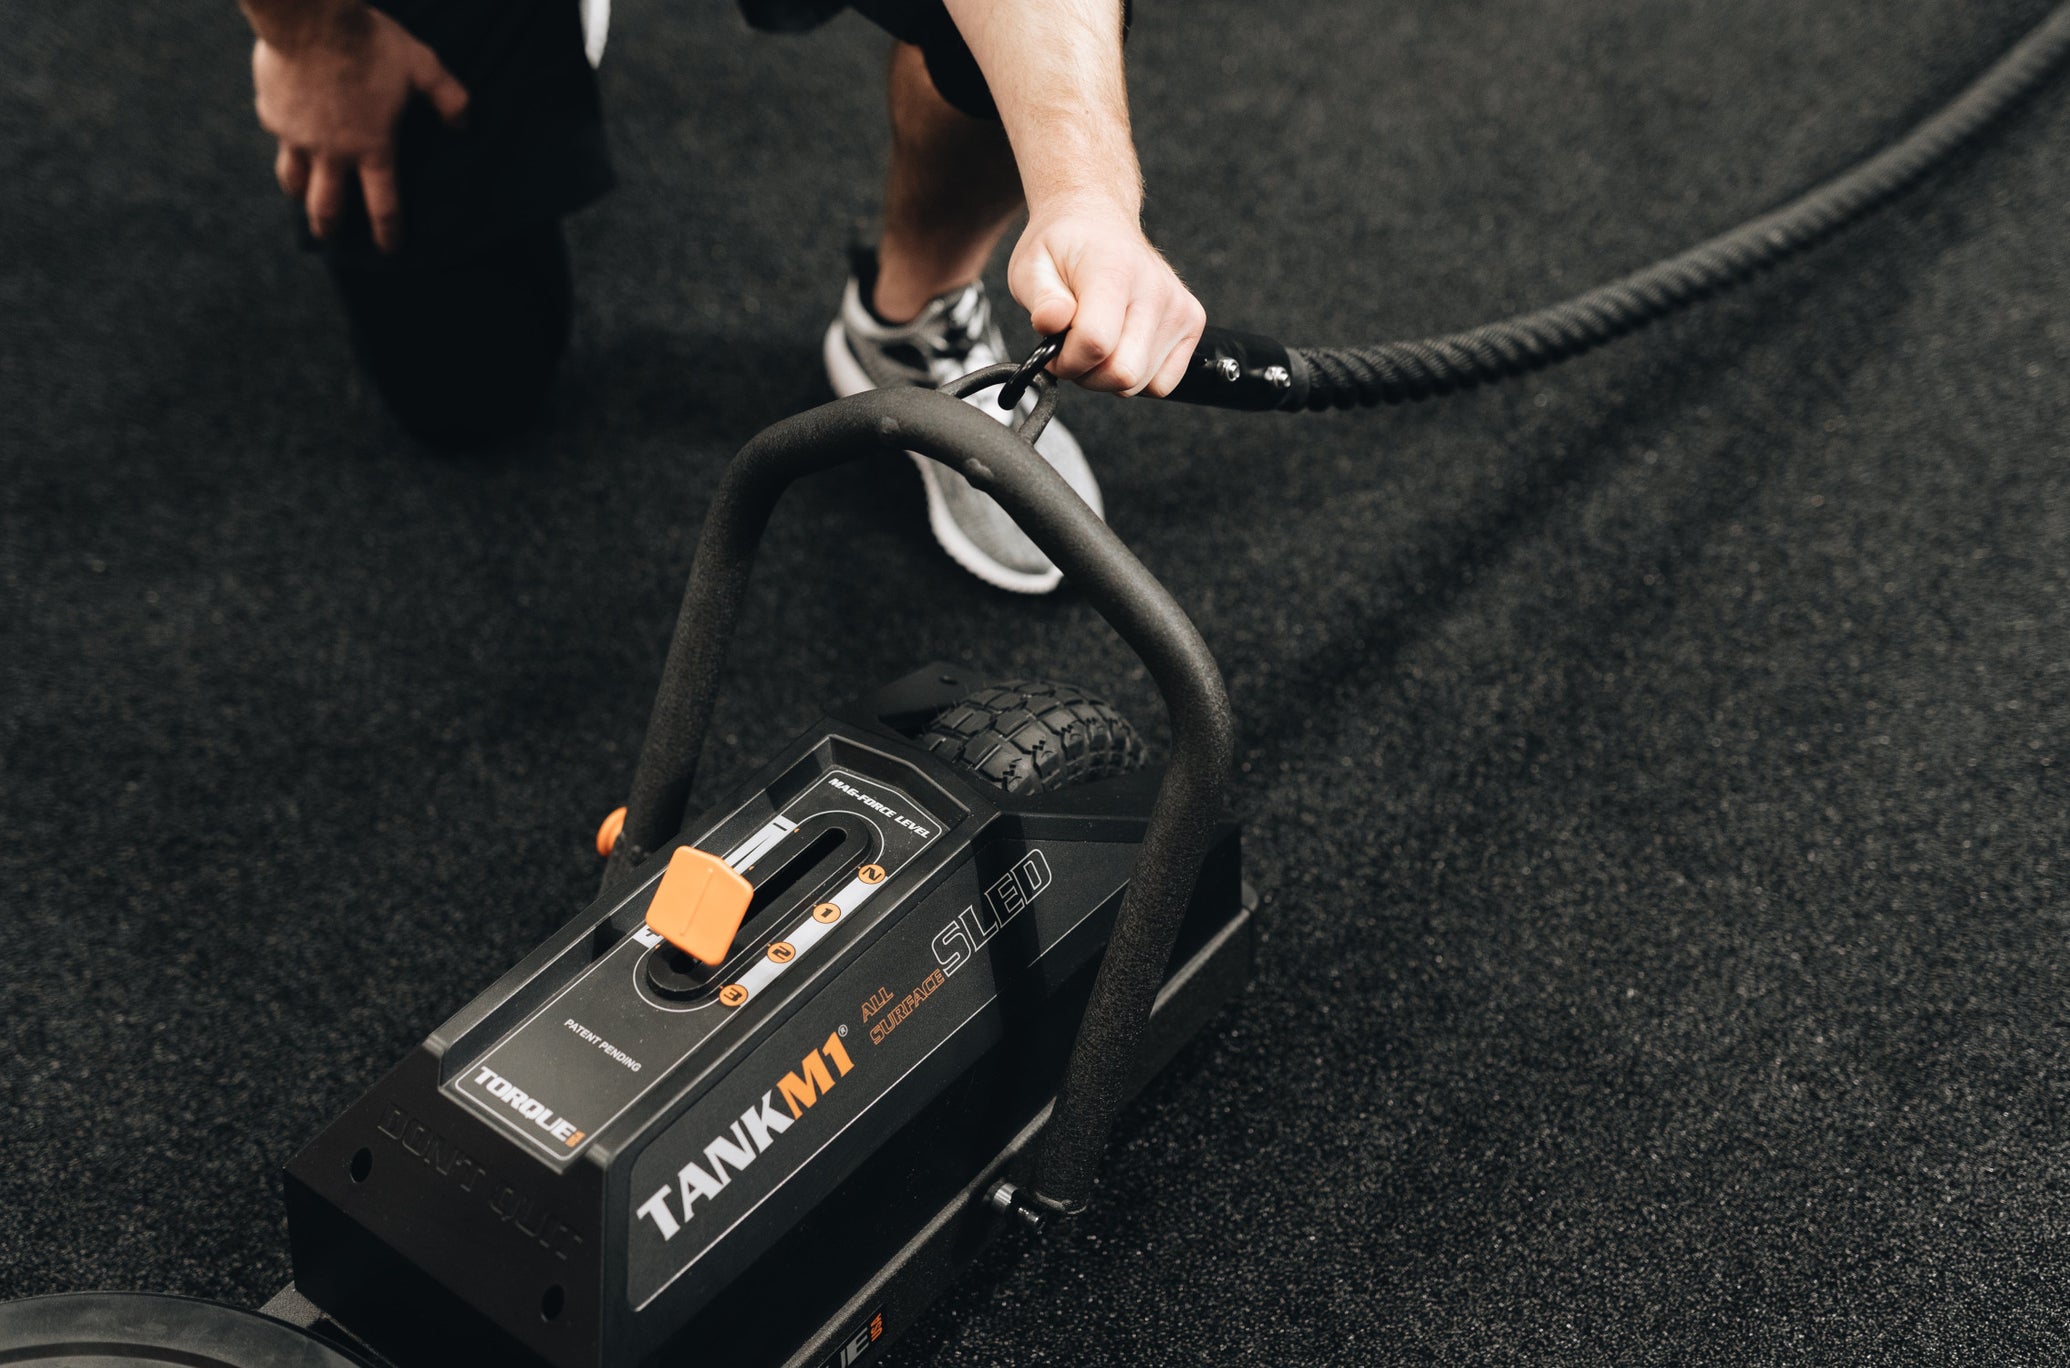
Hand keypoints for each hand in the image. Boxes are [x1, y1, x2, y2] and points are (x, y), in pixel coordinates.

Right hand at [251, 7, 468, 251]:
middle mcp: (333, 152)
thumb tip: (466, 126)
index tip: (389, 249)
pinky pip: (277, 135)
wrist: (309, 16)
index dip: (388, 232)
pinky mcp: (271, 113)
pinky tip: (287, 135)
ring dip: (299, 193)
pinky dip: (284, 139)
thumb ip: (448, 98)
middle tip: (330, 238)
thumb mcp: (421, 66)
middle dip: (329, 228)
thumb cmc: (369, 42)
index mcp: (372, 148)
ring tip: (302, 197)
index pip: (383, 205)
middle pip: (327, 206)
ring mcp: (297, 135)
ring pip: (293, 179)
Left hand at [1008, 201, 1206, 397]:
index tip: (1054, 347)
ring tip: (1095, 341)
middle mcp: (1156, 289)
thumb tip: (1052, 323)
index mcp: (1114, 270)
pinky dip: (1137, 377)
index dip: (1066, 360)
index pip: (1095, 344)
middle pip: (1123, 374)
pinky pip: (1163, 383)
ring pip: (1140, 383)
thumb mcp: (1031, 266)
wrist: (1096, 220)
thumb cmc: (1064, 247)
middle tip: (1072, 347)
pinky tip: (1121, 347)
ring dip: (1108, 376)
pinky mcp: (1192, 322)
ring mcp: (1179, 307)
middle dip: (1087, 374)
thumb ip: (1041, 300)